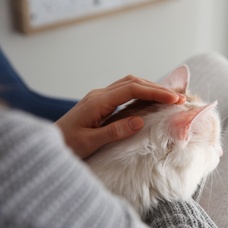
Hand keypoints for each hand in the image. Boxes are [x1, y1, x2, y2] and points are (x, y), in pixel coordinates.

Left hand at [55, 75, 185, 158]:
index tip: (174, 99)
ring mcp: (100, 97)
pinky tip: (151, 100)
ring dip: (150, 88)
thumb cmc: (66, 145)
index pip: (132, 89)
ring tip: (169, 97)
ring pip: (129, 84)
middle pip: (133, 82)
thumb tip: (140, 121)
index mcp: (97, 102)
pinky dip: (142, 93)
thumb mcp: (90, 142)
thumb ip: (114, 131)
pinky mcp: (101, 103)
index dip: (155, 92)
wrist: (47, 143)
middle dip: (157, 88)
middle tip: (178, 97)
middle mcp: (99, 95)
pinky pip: (125, 92)